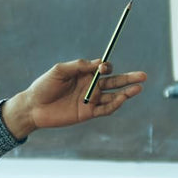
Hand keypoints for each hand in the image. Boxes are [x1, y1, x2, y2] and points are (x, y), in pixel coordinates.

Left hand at [0, 59, 146, 138]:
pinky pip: (105, 109)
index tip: (103, 68)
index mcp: (84, 74)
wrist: (34, 107)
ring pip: (113, 96)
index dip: (106, 67)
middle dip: (129, 78)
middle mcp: (90, 86)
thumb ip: (79, 66)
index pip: (103, 68)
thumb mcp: (60, 71)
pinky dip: (115, 104)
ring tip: (139, 88)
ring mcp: (90, 100)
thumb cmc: (44, 86)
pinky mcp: (87, 113)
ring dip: (126, 92)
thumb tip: (98, 63)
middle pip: (114, 81)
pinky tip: (123, 99)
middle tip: (143, 75)